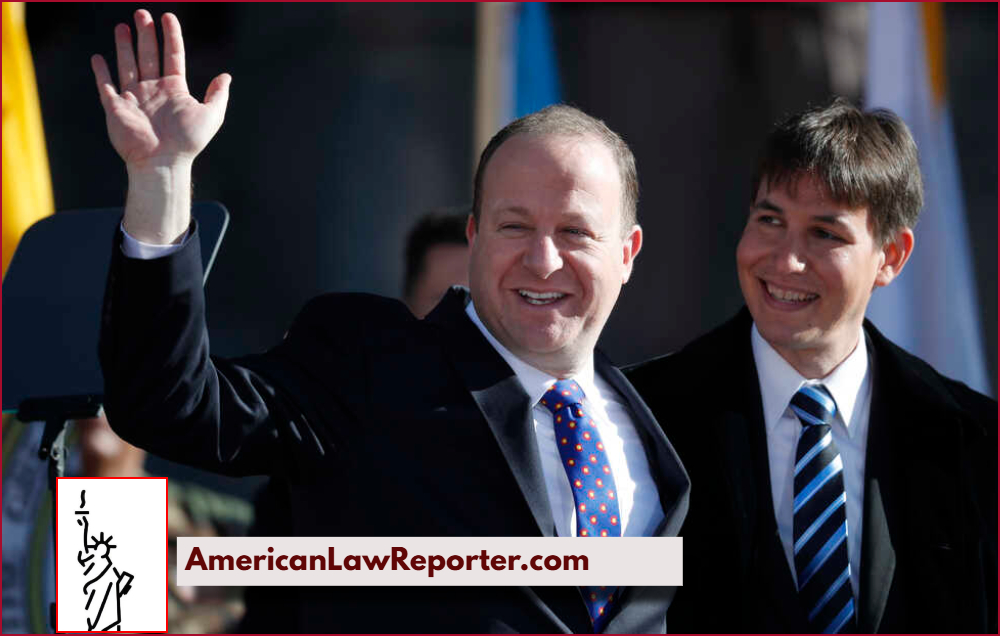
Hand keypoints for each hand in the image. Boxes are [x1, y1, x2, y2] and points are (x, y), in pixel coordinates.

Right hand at [91, 10, 229, 169]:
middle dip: (145, 34)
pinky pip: (106, 86)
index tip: (168, 16)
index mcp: (174, 89)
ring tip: (123, 26)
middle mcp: (153, 90)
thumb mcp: (211, 115)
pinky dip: (101, 72)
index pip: (173, 55)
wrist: (163, 162)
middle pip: (148, 55)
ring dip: (124, 46)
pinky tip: (98, 58)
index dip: (171, 35)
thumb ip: (218, 95)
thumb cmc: (188, 142)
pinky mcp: (116, 108)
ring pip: (128, 65)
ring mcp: (134, 98)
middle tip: (142, 13)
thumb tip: (226, 76)